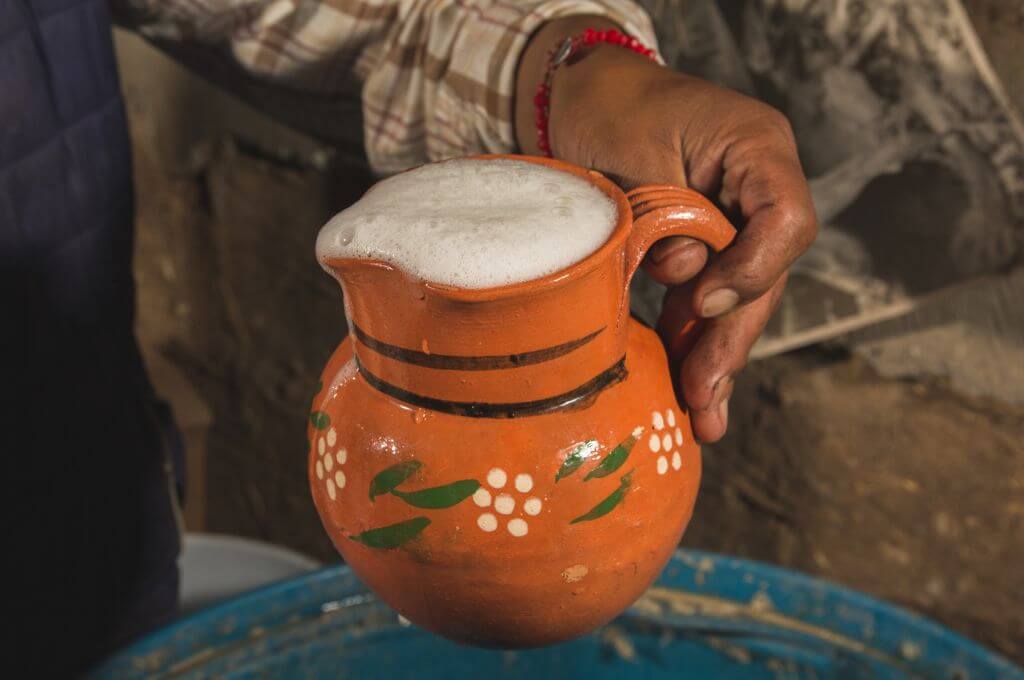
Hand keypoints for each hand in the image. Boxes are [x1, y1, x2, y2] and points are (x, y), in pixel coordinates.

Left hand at [516, 17, 816, 442]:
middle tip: (703, 397)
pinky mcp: (702, 248)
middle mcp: (756, 190)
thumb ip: (667, 224)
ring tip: (702, 416)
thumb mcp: (635, 157)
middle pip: (762, 276)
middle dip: (729, 340)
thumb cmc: (609, 110)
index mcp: (757, 150)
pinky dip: (691, 341)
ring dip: (715, 358)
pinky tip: (686, 390)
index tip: (701, 300)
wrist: (584, 97)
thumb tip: (689, 296)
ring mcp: (733, 222)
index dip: (751, 268)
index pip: (786, 218)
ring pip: (735, 300)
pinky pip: (704, 301)